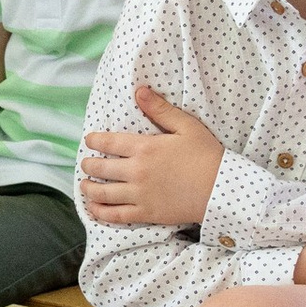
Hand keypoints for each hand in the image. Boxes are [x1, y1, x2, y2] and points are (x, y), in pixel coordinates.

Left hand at [80, 84, 225, 225]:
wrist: (220, 189)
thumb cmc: (206, 155)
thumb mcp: (186, 126)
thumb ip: (160, 109)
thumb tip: (139, 91)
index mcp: (144, 148)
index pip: (108, 143)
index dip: (94, 141)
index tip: (90, 141)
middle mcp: (136, 171)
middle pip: (100, 168)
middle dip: (89, 165)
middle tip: (87, 164)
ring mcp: (139, 194)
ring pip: (103, 193)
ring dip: (88, 188)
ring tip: (84, 186)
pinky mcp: (146, 213)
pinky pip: (116, 215)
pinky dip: (100, 212)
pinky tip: (93, 208)